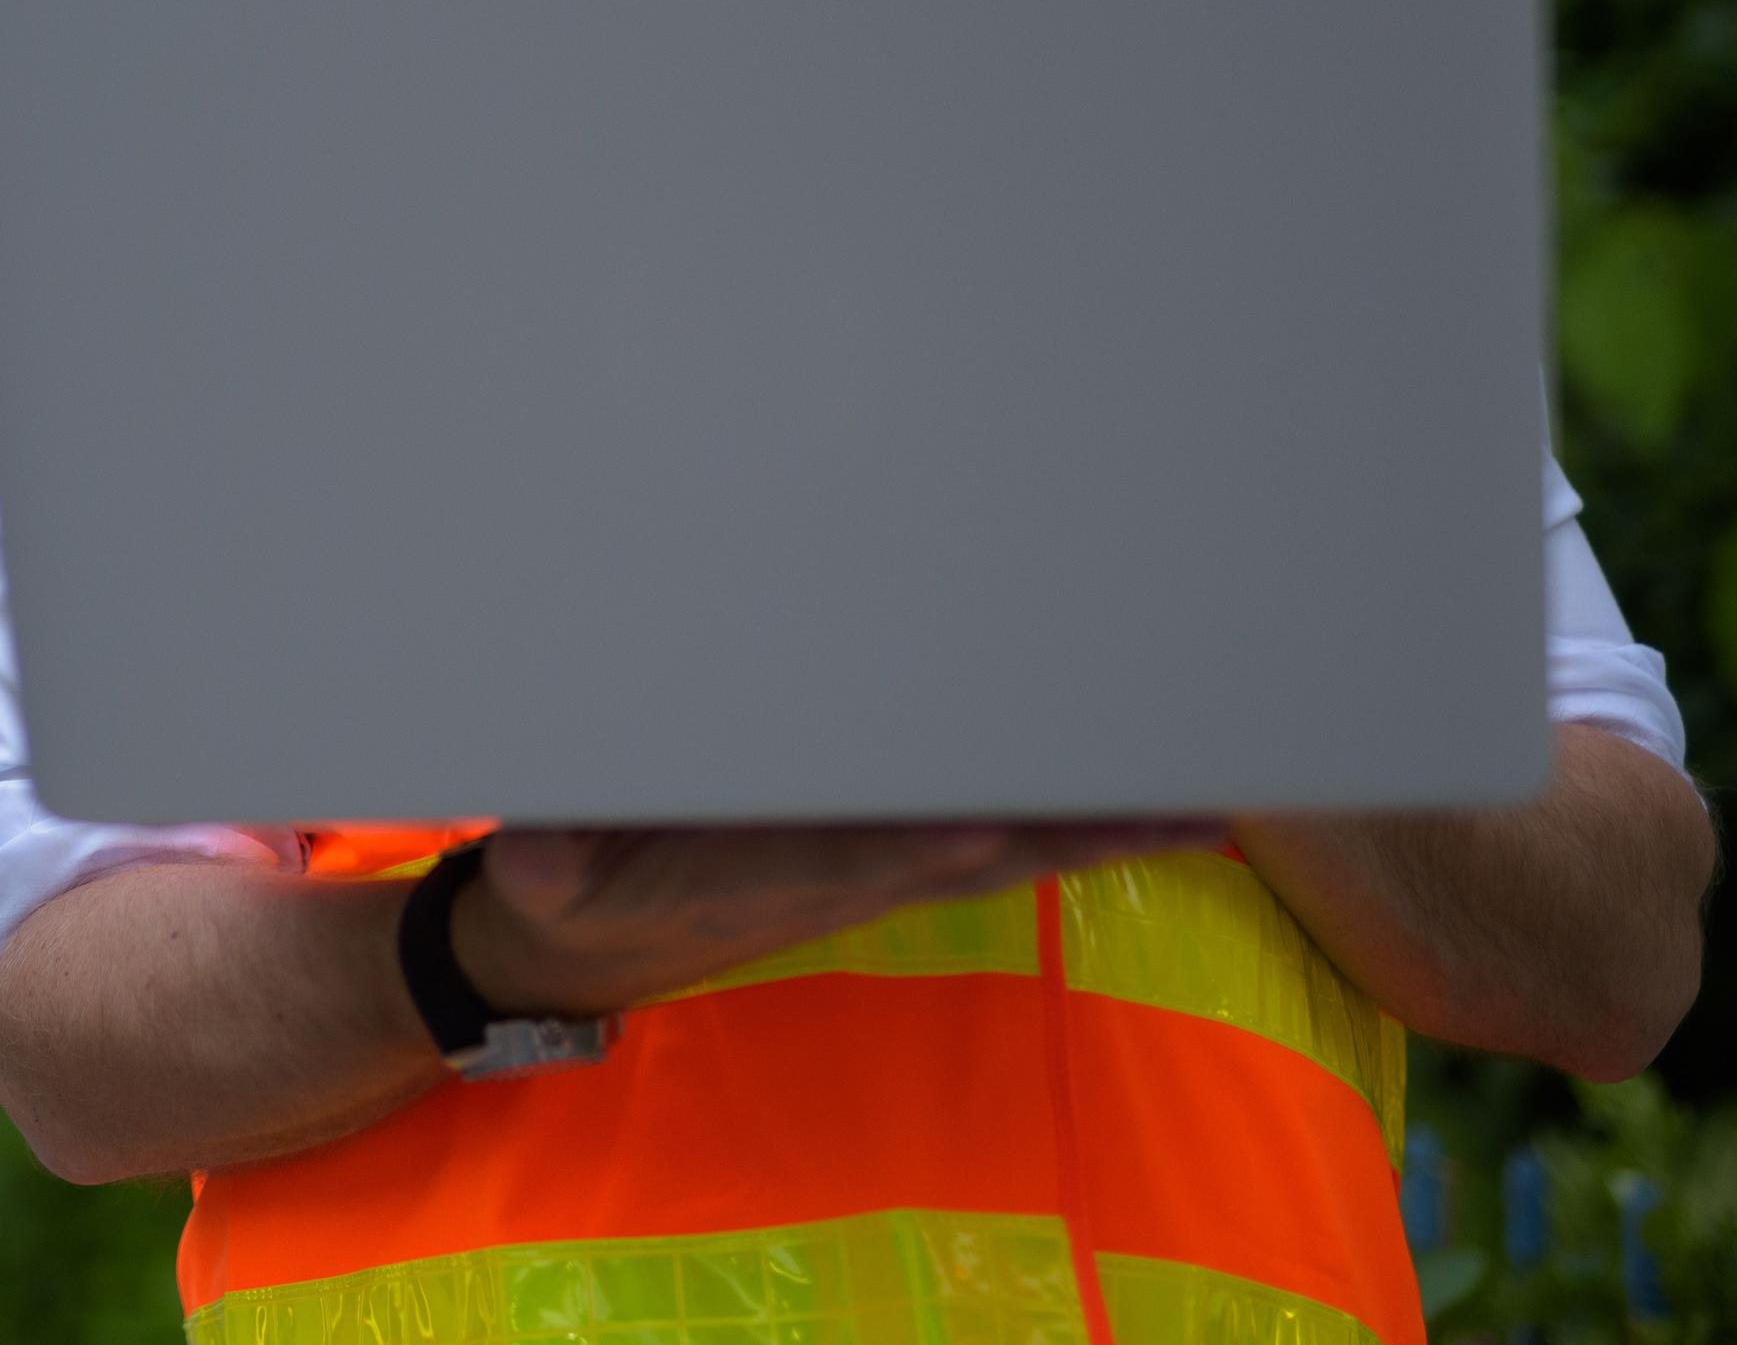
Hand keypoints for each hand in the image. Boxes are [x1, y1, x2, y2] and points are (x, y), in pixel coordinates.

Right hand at [451, 817, 1227, 1016]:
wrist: (578, 941)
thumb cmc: (564, 883)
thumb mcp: (538, 871)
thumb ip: (543, 861)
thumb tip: (534, 868)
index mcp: (756, 876)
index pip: (854, 857)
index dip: (919, 844)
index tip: (989, 828)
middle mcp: (833, 879)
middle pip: (971, 855)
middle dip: (1068, 829)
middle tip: (1179, 798)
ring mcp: (862, 874)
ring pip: (999, 849)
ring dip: (1095, 830)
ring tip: (1202, 796)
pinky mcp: (869, 861)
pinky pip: (985, 839)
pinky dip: (1061, 825)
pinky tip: (1127, 801)